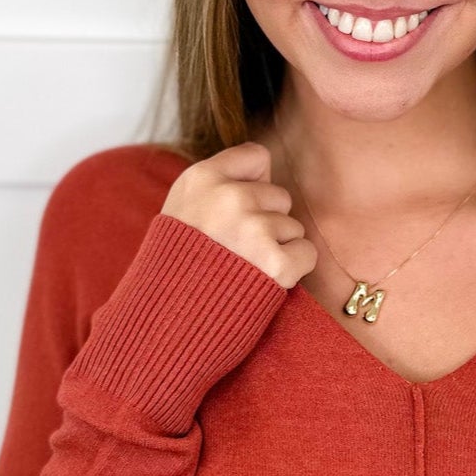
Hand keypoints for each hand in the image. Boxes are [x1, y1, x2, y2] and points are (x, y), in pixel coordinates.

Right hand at [160, 141, 316, 288]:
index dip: (253, 184)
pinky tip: (263, 280)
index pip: (257, 156)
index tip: (236, 210)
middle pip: (279, 195)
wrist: (168, 319)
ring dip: (277, 248)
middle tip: (235, 249)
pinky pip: (307, 253)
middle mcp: (228, 198)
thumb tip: (266, 170)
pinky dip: (292, 270)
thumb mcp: (182, 207)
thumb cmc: (178, 265)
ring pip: (293, 226)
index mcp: (201, 178)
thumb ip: (218, 183)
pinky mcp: (275, 263)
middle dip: (266, 221)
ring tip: (243, 267)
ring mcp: (252, 230)